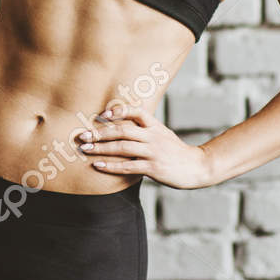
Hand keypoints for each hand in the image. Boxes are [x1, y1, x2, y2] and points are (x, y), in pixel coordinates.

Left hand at [73, 105, 216, 189]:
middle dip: (100, 132)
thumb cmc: (176, 152)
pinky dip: (111, 166)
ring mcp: (153, 152)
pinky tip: (98, 165)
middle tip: (82, 134)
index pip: (136, 112)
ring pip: (122, 147)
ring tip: (85, 148)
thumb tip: (123, 126)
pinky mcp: (153, 168)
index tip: (101, 115)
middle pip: (123, 130)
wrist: (197, 167)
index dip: (118, 111)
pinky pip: (128, 166)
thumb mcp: (164, 134)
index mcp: (155, 126)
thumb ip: (146, 129)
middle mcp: (153, 136)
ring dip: (101, 148)